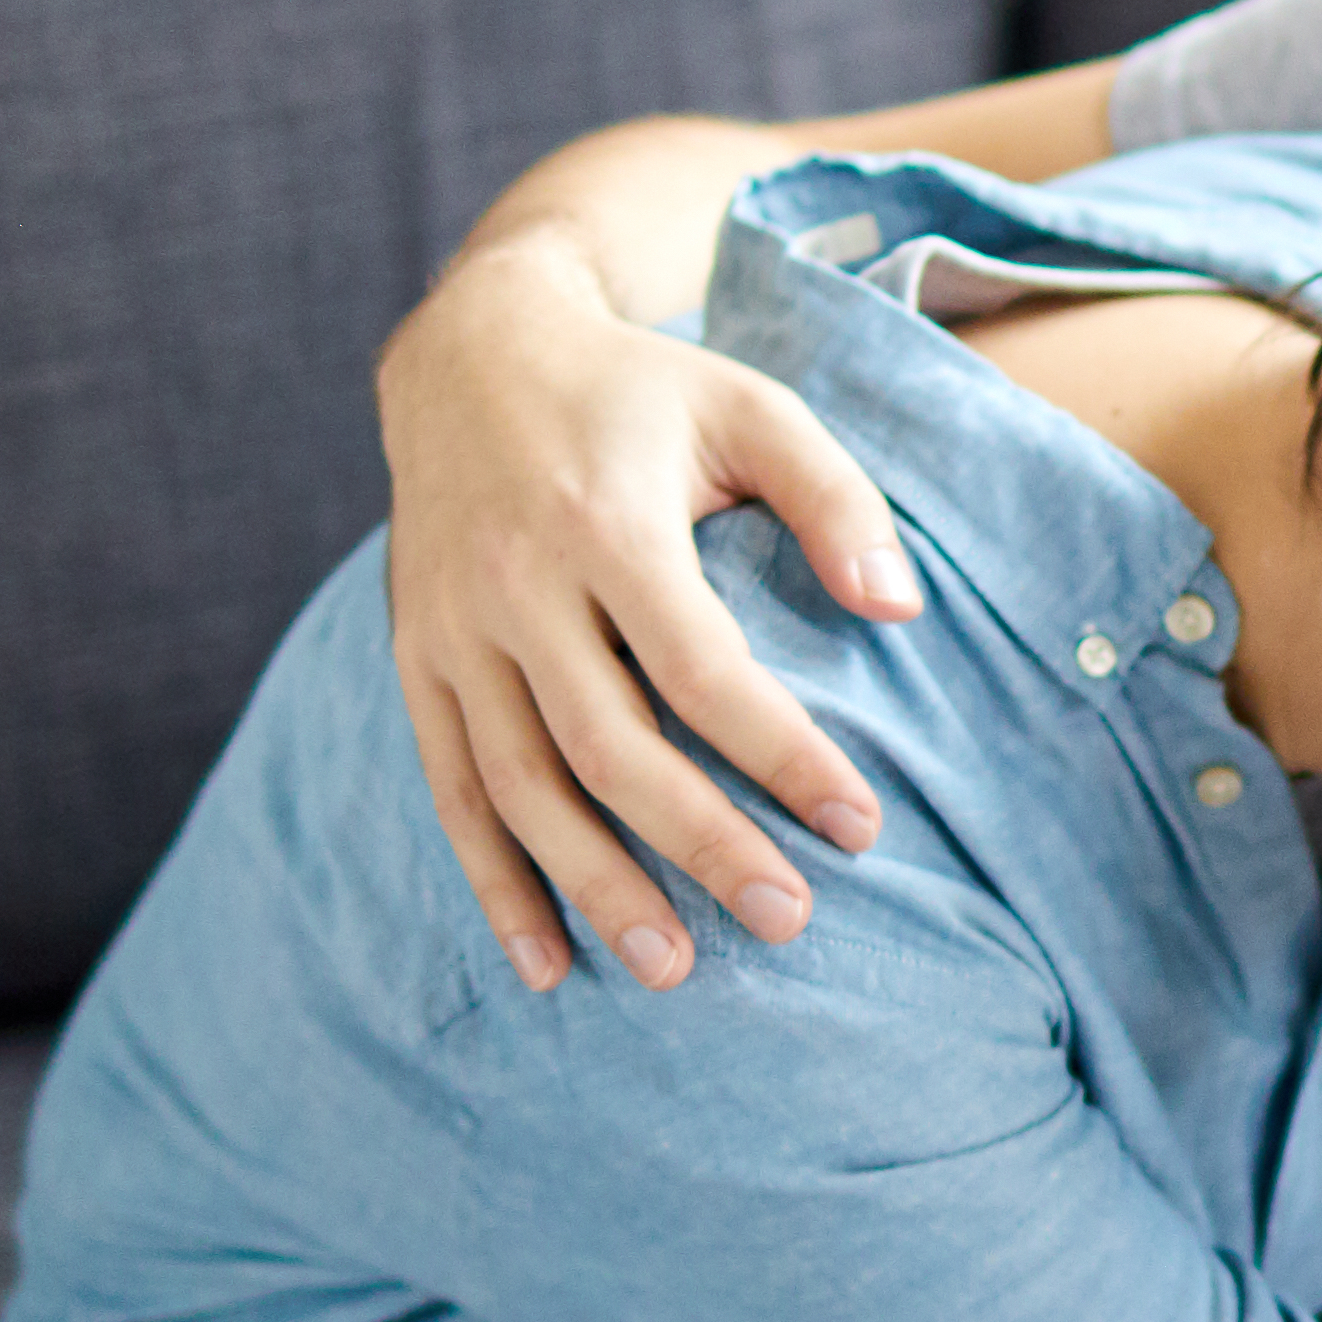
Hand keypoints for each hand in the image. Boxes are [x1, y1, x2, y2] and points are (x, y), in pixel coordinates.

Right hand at [377, 230, 919, 993]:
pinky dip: (493, 883)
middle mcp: (515, 585)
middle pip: (608, 746)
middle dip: (698, 844)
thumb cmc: (643, 391)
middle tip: (787, 921)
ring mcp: (454, 630)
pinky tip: (544, 965)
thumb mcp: (752, 408)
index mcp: (606, 523)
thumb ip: (836, 500)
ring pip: (521, 785)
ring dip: (594, 886)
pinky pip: (451, 789)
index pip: (700, 668)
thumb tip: (903, 611)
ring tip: (673, 969)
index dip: (781, 754)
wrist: (471, 352)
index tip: (858, 825)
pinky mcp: (418, 660)